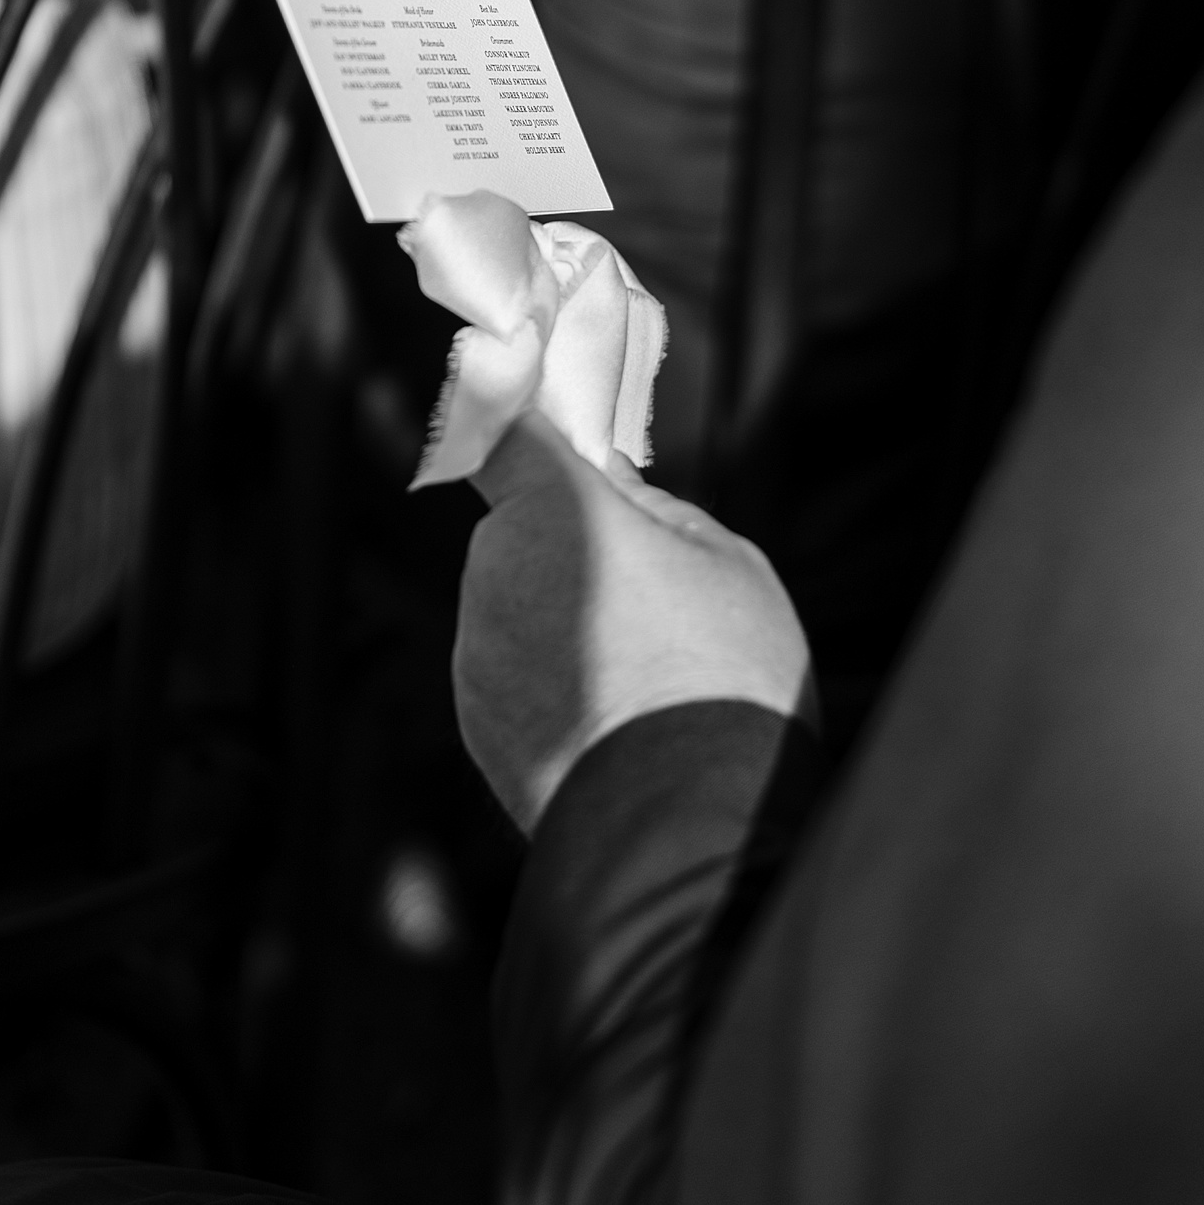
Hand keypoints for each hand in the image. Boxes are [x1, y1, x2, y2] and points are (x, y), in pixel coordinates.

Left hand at [453, 413, 812, 833]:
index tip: (514, 377)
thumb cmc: (723, 674)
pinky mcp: (478, 726)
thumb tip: (612, 482)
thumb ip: (655, 508)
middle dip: (571, 544)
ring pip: (520, 608)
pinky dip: (555, 684)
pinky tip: (620, 721)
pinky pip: (515, 676)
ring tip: (646, 676)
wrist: (688, 827)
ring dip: (564, 620)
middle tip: (654, 592)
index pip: (499, 425)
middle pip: (525, 530)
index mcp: (551, 511)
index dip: (506, 400)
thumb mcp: (724, 561)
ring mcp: (478, 656)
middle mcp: (494, 574)